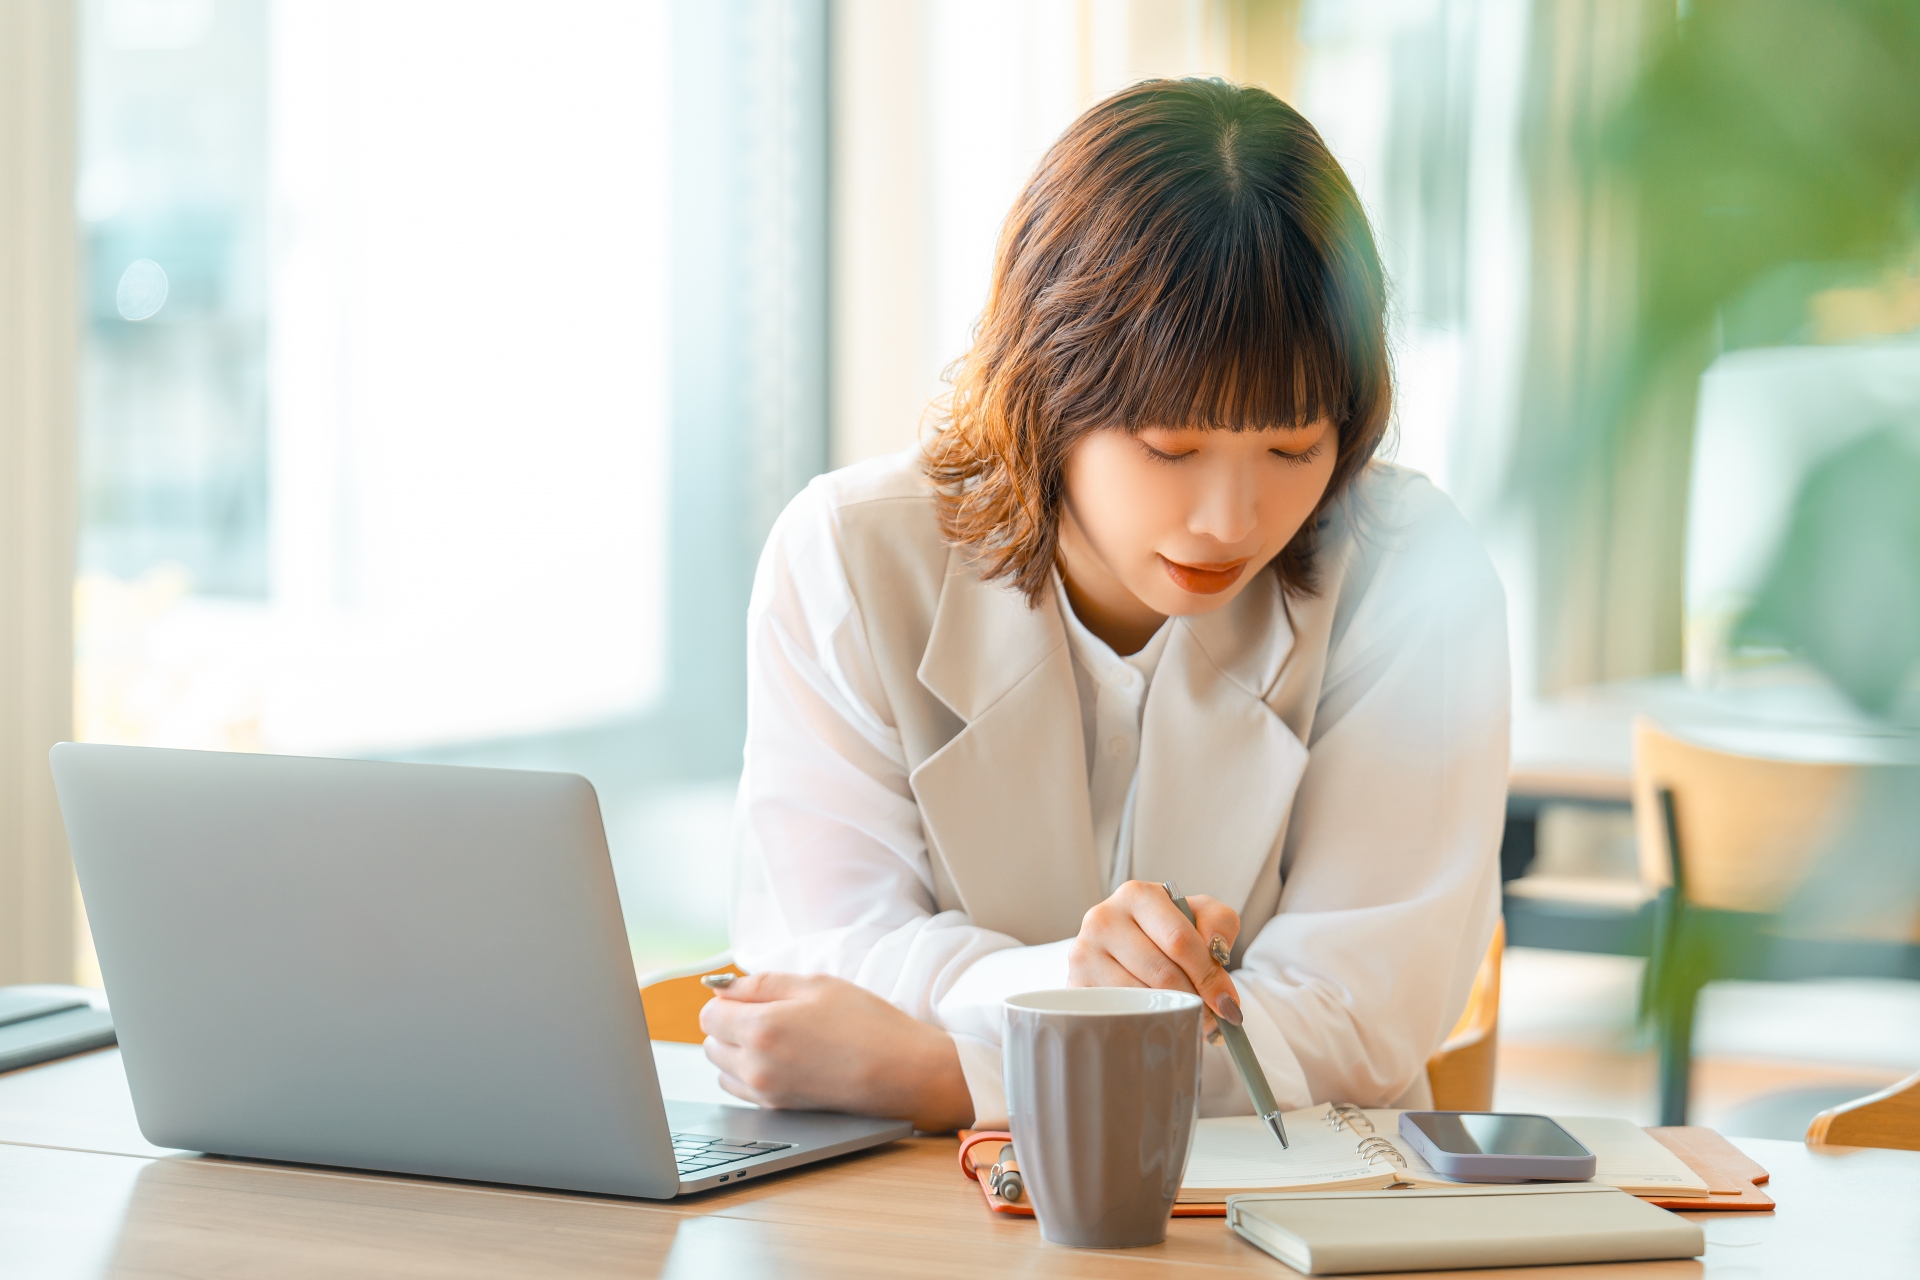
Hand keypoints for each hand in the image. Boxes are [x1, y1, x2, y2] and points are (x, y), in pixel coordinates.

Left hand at [699, 972, 973, 1132]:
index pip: (709, 1015)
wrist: (901, 1071)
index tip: (749, 996)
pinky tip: (783, 1059)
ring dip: (736, 1052)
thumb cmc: (866, 1023)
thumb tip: (721, 987)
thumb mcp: (815, 985)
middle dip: (728, 1026)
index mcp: (761, 1028)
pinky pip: (741, 1090)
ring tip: (777, 1038)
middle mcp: (755, 1065)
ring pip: (722, 1070)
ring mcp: (766, 1092)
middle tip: (768, 1014)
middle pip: (710, 1044)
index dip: (726, 1000)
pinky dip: (749, 1073)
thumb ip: (761, 983)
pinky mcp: (779, 1109)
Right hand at [1067, 880, 1242, 1027]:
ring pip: (1140, 997)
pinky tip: (1157, 1020)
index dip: (1208, 975)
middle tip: (1215, 1019)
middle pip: (1162, 973)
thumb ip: (1219, 922)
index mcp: (1137, 895)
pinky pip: (1118, 1013)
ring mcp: (1083, 953)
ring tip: (1190, 1019)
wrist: (1122, 944)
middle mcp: (1103, 918)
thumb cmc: (1163, 930)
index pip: (1179, 940)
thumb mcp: (1197, 915)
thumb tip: (1217, 949)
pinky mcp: (1075, 984)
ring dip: (1172, 1014)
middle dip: (1195, 1000)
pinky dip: (1143, 1021)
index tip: (1228, 1002)